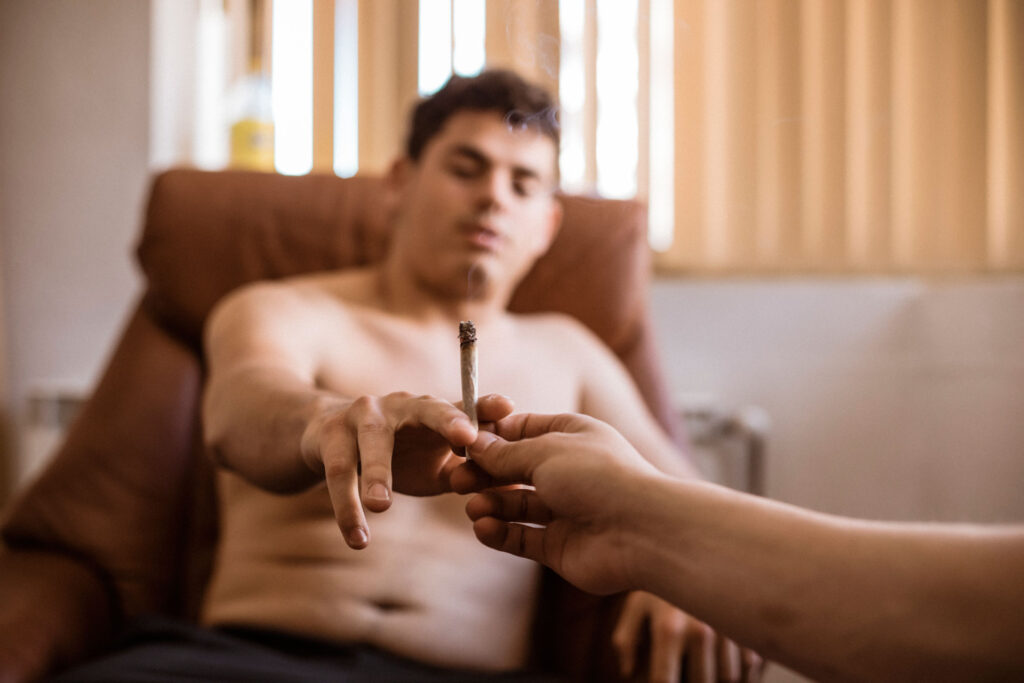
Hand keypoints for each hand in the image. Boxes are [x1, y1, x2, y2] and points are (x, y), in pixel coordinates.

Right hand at [301, 392, 513, 548]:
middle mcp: (401, 405)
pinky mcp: (330, 436)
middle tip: (465, 438)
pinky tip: (357, 539)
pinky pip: (339, 474)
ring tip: (381, 506)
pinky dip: (346, 510)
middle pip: (427, 408)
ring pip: (373, 443)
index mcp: (431, 412)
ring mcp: (363, 416)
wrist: (325, 439)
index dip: (485, 408)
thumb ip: (466, 471)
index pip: (464, 406)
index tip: (508, 409)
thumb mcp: (432, 461)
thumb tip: (512, 490)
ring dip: (377, 473)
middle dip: (447, 420)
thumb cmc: (395, 454)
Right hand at [455, 412, 660, 594]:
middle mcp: (568, 471)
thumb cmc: (599, 476)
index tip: (463, 443)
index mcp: (572, 436)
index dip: (493, 436)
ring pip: (516, 505)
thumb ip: (506, 453)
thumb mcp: (544, 451)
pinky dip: (500, 533)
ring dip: (491, 504)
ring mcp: (565, 510)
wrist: (641, 530)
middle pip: (516, 470)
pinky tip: (483, 526)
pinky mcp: (560, 546)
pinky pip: (522, 538)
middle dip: (485, 474)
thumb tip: (474, 445)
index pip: (524, 430)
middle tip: (456, 480)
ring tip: (473, 507)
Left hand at [613, 592, 763, 682]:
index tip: (663, 681)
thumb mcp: (635, 604)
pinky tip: (727, 663)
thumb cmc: (660, 577)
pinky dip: (744, 671)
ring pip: (730, 678)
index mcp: (668, 629)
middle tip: (687, 672)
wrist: (694, 537)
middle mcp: (701, 630)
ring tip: (706, 668)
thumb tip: (630, 672)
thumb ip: (626, 641)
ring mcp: (730, 626)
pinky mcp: (751, 619)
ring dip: (719, 678)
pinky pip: (753, 663)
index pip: (664, 681)